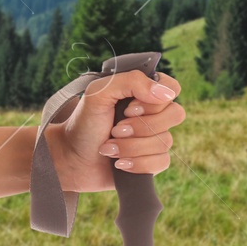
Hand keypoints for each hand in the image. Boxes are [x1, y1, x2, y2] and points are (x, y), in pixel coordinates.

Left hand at [45, 69, 183, 193]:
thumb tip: (166, 93)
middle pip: (175, 114)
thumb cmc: (83, 123)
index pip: (172, 88)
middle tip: (115, 129)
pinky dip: (138, 164)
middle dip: (141, 126)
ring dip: (132, 147)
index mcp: (141, 92)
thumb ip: (131, 82)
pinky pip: (163, 162)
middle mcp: (151, 114)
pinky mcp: (152, 161)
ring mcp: (153, 138)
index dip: (155, 100)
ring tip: (109, 147)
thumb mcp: (99, 93)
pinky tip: (119, 163)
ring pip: (166, 141)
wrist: (70, 158)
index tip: (130, 108)